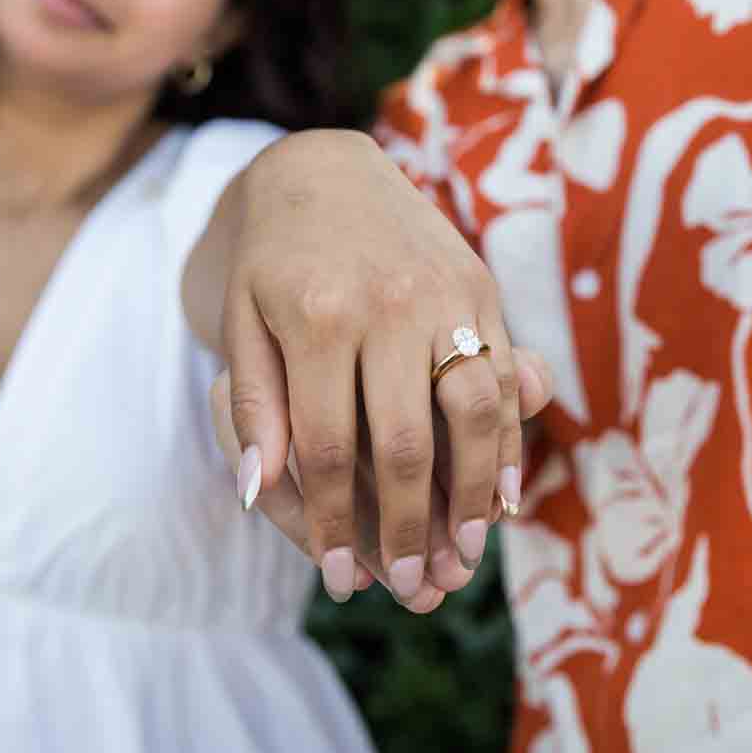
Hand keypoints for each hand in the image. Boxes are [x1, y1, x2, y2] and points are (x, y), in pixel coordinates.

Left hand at [183, 129, 522, 606]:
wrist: (322, 169)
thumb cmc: (270, 259)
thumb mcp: (240, 322)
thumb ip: (254, 405)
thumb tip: (256, 490)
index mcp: (318, 316)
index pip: (329, 447)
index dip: (333, 522)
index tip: (339, 577)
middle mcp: (389, 303)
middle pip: (408, 442)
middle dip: (409, 525)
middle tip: (409, 583)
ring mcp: (444, 291)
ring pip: (474, 411)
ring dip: (476, 491)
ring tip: (470, 550)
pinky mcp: (481, 285)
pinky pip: (506, 373)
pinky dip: (511, 438)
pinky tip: (504, 491)